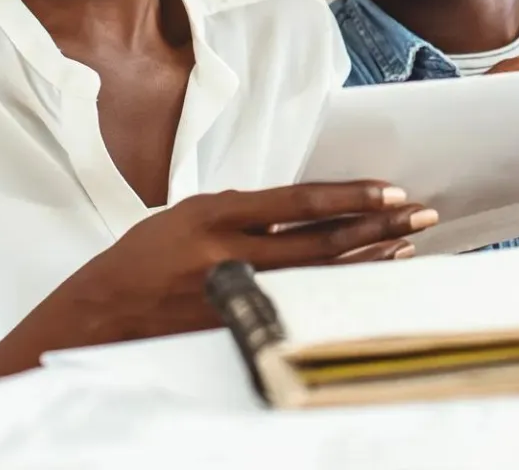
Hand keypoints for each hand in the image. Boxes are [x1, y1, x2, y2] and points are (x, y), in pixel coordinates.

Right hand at [0, 181, 433, 377]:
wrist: (99, 315)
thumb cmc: (144, 259)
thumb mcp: (187, 216)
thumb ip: (243, 212)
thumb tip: (305, 209)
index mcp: (213, 215)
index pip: (299, 201)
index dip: (350, 196)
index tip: (390, 191)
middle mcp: (228, 255)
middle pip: (322, 241)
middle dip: (378, 226)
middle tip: (420, 214)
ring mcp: (236, 296)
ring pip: (319, 277)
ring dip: (368, 259)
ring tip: (407, 245)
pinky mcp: (238, 327)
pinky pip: (301, 306)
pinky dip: (338, 292)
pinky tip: (366, 282)